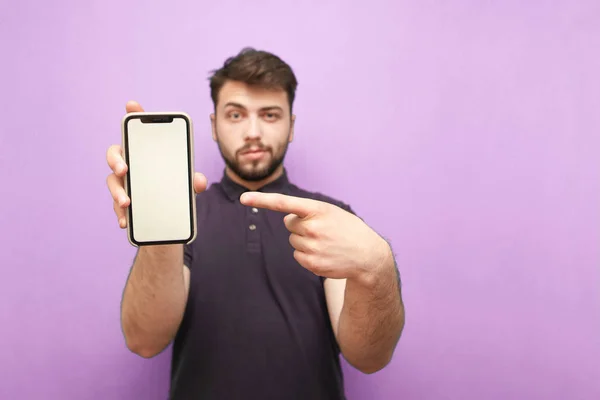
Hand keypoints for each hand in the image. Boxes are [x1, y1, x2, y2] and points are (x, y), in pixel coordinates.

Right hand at [106, 100, 207, 228]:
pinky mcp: (122, 202)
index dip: (134, 115)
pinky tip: (125, 222)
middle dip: (116, 159)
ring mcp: (123, 182)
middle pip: (115, 154)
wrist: (167, 219)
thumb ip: (193, 181)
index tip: (132, 105)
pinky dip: (121, 214)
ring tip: (127, 202)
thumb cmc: (174, 190)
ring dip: (117, 191)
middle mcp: (129, 163)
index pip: (138, 130)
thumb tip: (200, 182)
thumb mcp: (186, 185)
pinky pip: (117, 206)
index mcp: (145, 152)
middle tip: (124, 169)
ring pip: (112, 182)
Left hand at [240, 192, 390, 280]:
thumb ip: (308, 211)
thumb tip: (286, 219)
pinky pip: (297, 255)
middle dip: (300, 225)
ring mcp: (311, 247)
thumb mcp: (332, 212)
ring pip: (293, 241)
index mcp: (318, 209)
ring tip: (326, 243)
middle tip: (321, 229)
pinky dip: (307, 255)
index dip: (262, 200)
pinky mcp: (311, 263)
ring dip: (304, 241)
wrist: (367, 255)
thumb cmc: (347, 229)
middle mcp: (313, 227)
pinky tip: (325, 254)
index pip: (284, 203)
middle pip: (288, 224)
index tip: (243, 198)